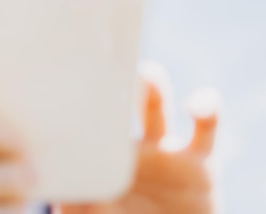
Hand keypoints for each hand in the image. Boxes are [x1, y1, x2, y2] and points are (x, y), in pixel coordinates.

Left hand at [57, 79, 219, 213]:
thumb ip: (75, 200)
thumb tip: (59, 187)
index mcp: (100, 156)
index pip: (85, 119)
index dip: (79, 98)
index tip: (70, 77)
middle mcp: (129, 146)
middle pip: (115, 103)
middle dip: (109, 80)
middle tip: (103, 65)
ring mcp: (163, 150)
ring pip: (155, 106)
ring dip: (151, 85)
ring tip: (147, 73)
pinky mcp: (200, 163)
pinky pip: (206, 128)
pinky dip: (206, 108)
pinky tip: (199, 104)